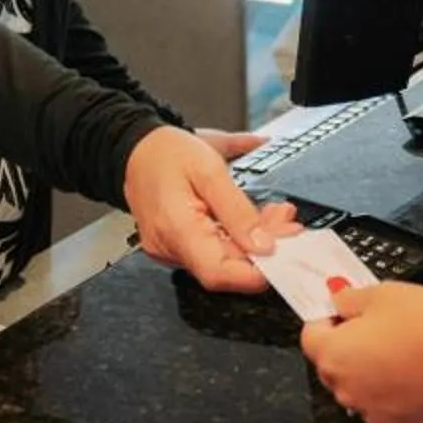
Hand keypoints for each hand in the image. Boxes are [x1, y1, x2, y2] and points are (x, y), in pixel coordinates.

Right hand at [124, 126, 294, 293]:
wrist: (137, 149)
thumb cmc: (166, 153)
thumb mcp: (210, 170)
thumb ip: (238, 211)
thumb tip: (264, 245)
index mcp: (176, 230)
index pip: (218, 273)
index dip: (256, 273)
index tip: (286, 256)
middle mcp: (170, 248)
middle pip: (226, 266)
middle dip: (264, 246)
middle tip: (286, 220)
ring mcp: (172, 250)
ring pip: (224, 258)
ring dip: (255, 240)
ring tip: (274, 213)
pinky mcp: (178, 246)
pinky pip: (214, 250)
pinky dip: (239, 237)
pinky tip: (254, 221)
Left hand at [301, 283, 422, 422]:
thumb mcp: (385, 294)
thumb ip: (350, 299)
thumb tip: (337, 300)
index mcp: (335, 357)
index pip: (310, 338)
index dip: (326, 321)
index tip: (344, 314)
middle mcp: (347, 393)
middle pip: (335, 368)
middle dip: (351, 350)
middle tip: (382, 330)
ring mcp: (374, 417)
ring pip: (363, 392)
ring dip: (374, 376)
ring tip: (407, 354)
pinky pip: (388, 412)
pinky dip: (397, 398)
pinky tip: (420, 378)